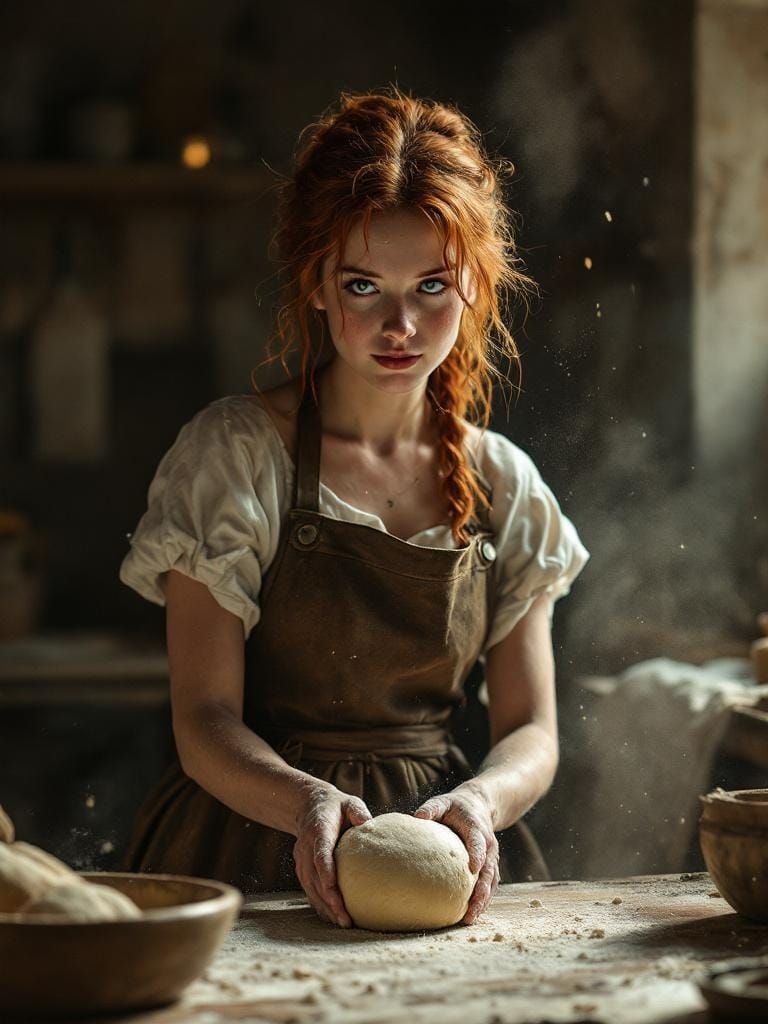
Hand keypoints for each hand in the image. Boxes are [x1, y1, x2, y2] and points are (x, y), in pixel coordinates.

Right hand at [293, 781, 371, 926]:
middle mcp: (306, 847)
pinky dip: (319, 904)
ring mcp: (301, 859)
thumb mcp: (348, 802)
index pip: (320, 854)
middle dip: (328, 899)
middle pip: (314, 877)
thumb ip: (358, 811)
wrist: (309, 806)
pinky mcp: (302, 868)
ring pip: (310, 887)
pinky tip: (333, 917)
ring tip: (343, 923)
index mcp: (318, 830)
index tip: (333, 889)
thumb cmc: (335, 806)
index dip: (325, 872)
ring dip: (325, 906)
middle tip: (345, 919)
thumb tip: (369, 823)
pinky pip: (308, 889)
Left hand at [413, 787, 499, 924]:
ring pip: (491, 881)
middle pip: (488, 870)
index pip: (479, 843)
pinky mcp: (489, 866)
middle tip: (471, 907)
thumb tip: (416, 817)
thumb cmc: (455, 807)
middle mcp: (488, 845)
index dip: (477, 855)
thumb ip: (432, 808)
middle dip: (482, 889)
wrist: (478, 806)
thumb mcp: (443, 802)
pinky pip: (490, 885)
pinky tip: (471, 914)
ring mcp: (491, 858)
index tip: (473, 869)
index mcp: (477, 829)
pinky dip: (483, 900)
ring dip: (483, 900)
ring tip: (469, 918)